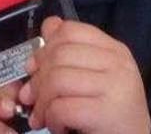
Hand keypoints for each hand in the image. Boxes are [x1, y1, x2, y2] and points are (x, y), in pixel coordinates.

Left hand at [19, 17, 150, 133]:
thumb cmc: (108, 113)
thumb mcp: (92, 77)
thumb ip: (71, 52)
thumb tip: (48, 26)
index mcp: (114, 50)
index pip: (71, 30)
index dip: (45, 48)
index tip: (34, 68)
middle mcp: (118, 63)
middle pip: (60, 54)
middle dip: (37, 79)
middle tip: (32, 99)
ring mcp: (116, 86)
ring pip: (57, 79)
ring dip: (42, 102)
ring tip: (44, 117)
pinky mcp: (107, 113)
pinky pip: (62, 107)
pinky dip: (52, 119)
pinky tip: (59, 126)